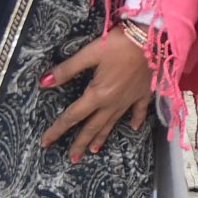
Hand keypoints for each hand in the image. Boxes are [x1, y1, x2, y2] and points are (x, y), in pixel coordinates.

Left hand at [39, 27, 156, 162]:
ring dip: (102, 137)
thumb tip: (43, 82)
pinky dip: (136, 120)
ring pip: (112, 123)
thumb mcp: (90, 53)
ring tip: (94, 150)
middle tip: (72, 158)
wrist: (154, 39)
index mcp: (97, 94)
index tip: (45, 142)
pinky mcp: (144, 94)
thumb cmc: (120, 44)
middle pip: (92, 126)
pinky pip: (139, 111)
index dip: (57, 129)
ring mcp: (129, 100)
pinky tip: (134, 128)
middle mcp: (112, 103)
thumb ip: (67, 69)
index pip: (72, 116)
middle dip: (80, 143)